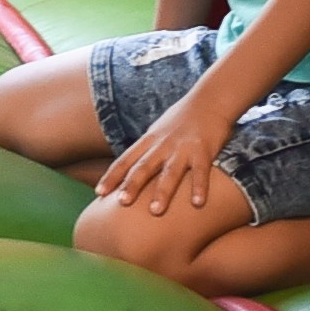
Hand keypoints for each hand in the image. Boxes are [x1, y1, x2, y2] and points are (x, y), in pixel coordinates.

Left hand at [97, 91, 235, 215]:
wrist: (210, 99)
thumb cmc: (181, 120)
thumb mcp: (157, 133)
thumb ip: (144, 152)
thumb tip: (125, 174)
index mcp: (149, 141)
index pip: (125, 160)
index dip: (112, 176)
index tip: (99, 193)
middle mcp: (162, 145)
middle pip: (144, 166)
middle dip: (131, 184)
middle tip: (121, 203)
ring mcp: (183, 148)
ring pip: (170, 172)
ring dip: (162, 191)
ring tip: (155, 211)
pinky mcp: (203, 150)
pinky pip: (201, 171)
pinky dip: (199, 187)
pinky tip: (197, 203)